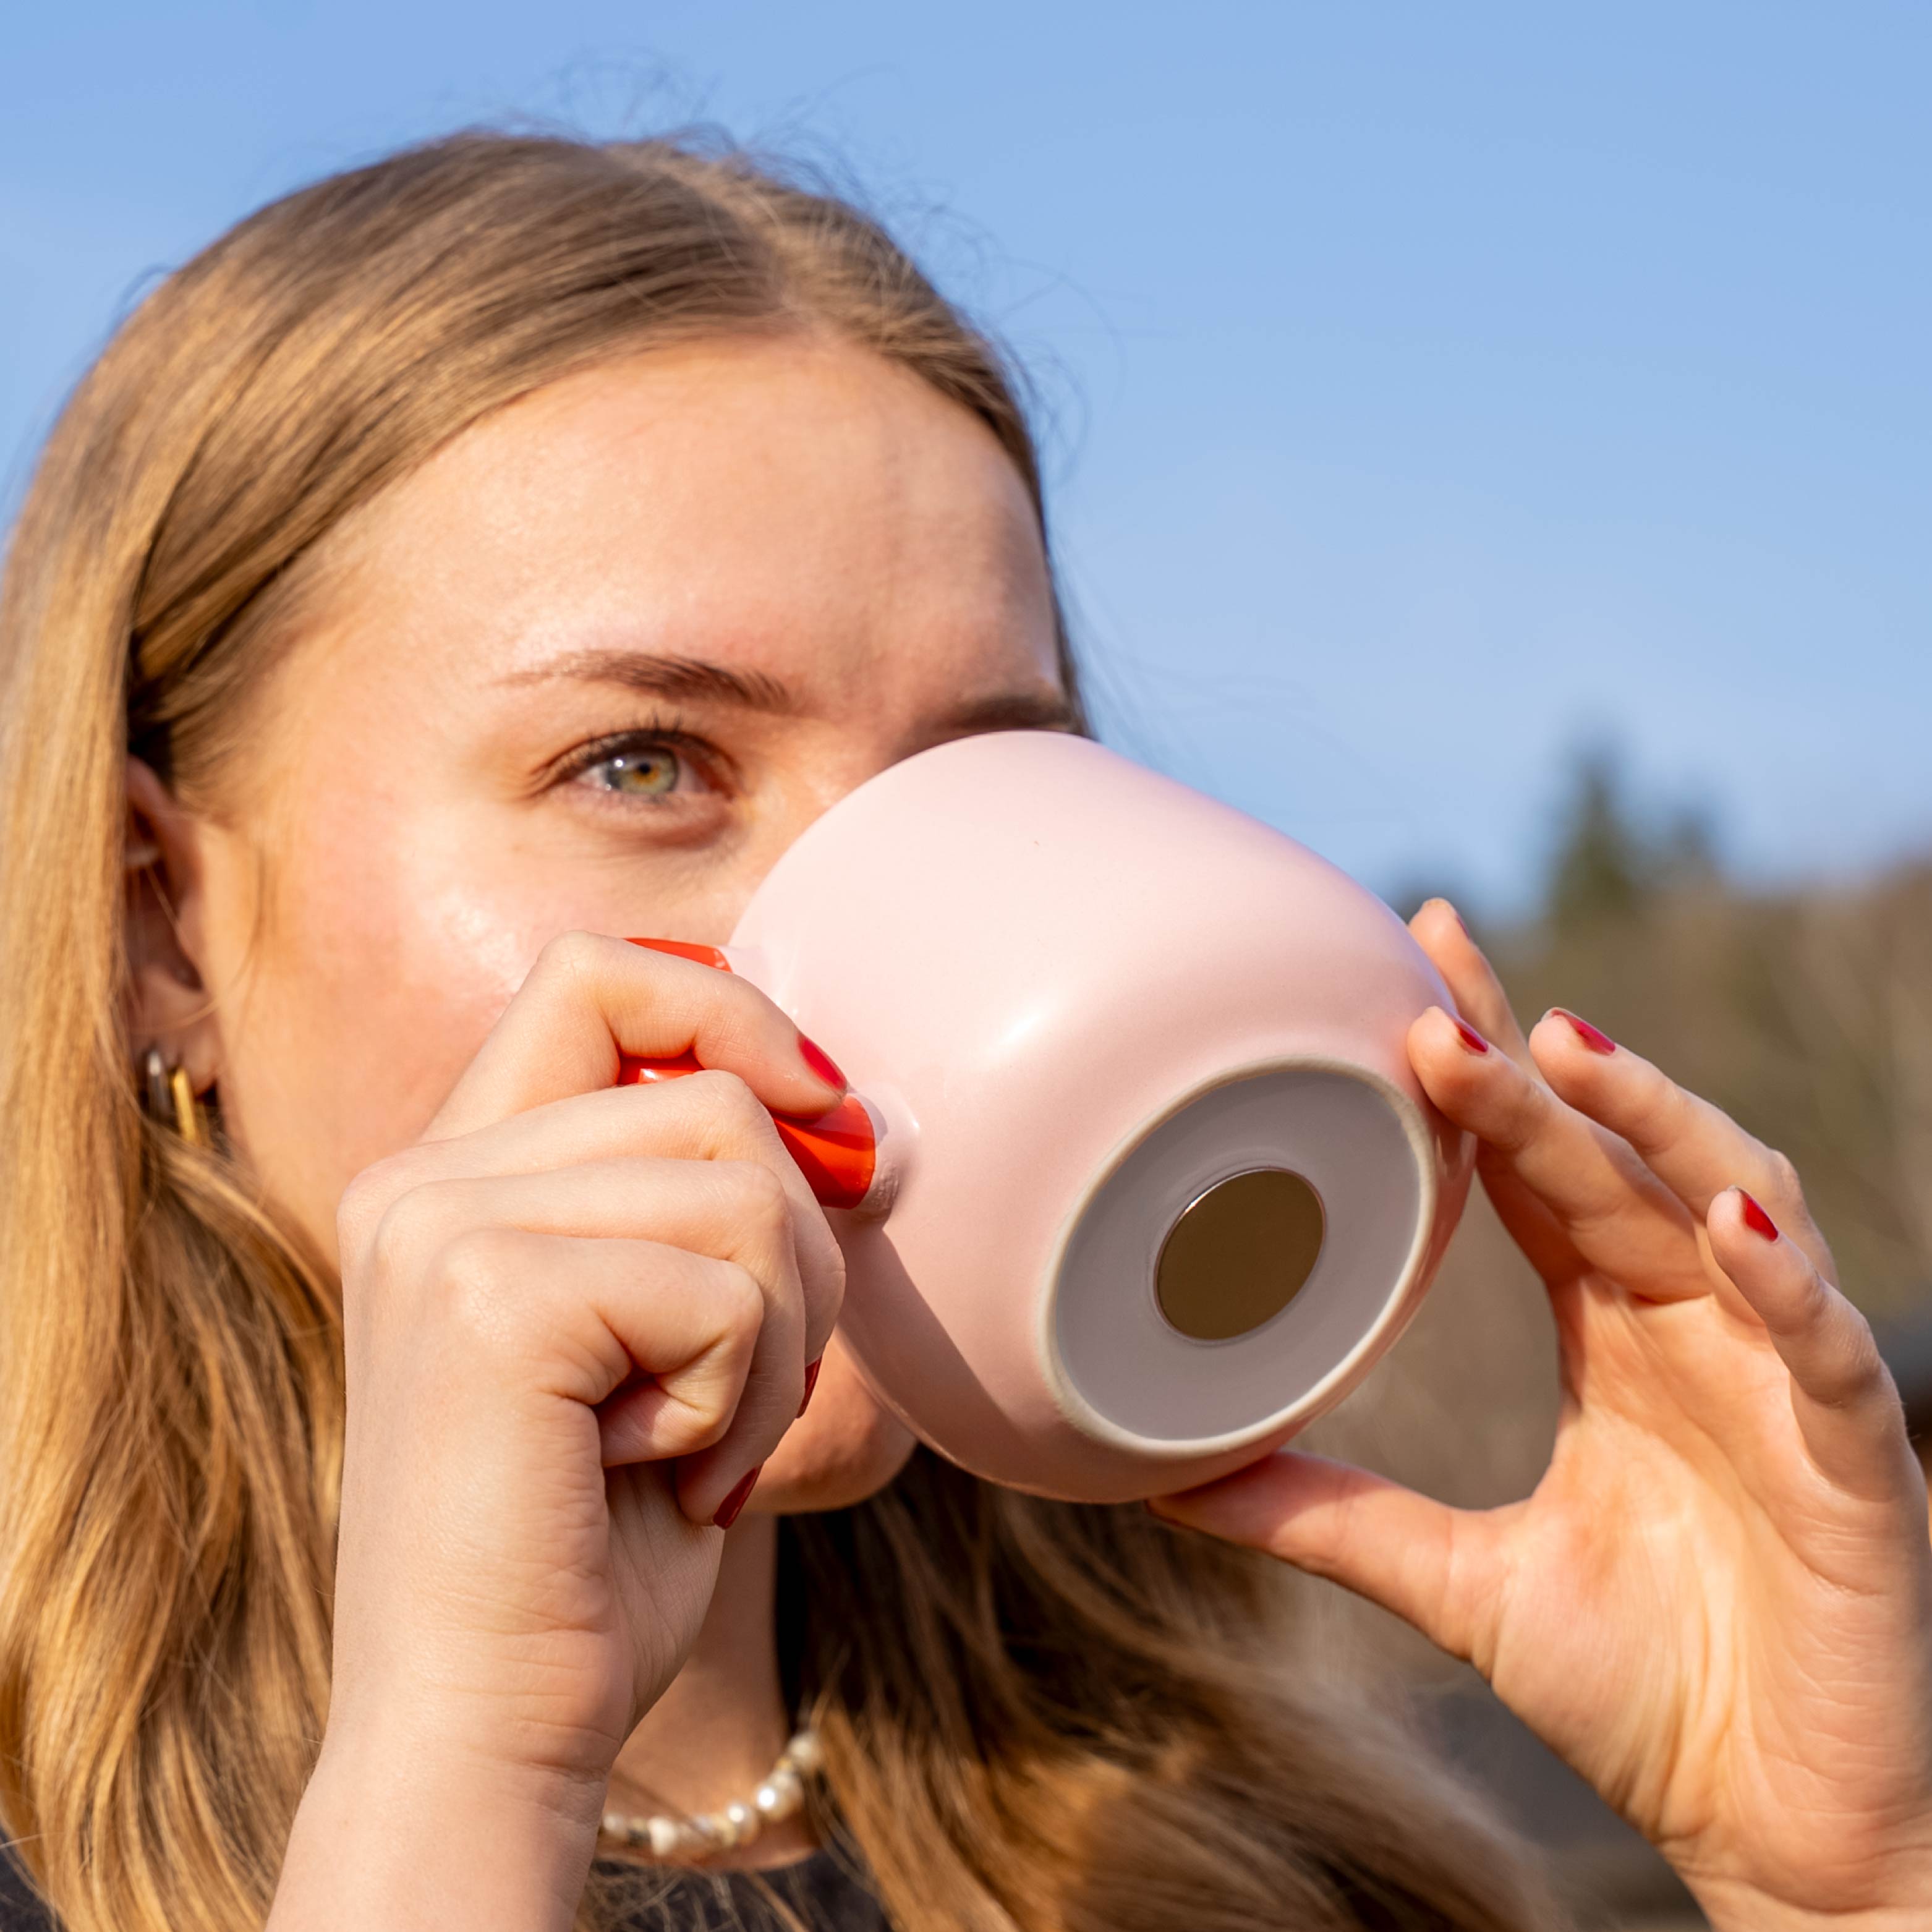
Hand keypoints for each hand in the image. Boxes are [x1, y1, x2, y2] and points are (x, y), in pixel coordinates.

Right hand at [275, 934, 842, 1927]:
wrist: (493, 1723)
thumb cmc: (598, 1540)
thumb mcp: (662, 1337)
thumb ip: (712, 1204)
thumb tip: (862, 1123)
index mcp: (454, 1171)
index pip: (599, 979)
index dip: (729, 1015)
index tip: (822, 1114)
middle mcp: (424, 1177)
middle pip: (710, 1091)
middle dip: (794, 1246)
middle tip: (745, 1385)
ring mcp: (441, 1228)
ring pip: (741, 1181)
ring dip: (778, 1338)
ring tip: (701, 1444)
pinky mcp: (489, 1296)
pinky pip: (725, 1284)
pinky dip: (746, 1398)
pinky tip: (669, 1476)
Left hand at [1152, 901, 1931, 1930]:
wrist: (1780, 1841)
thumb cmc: (1646, 1695)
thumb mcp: (1457, 1586)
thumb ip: (1328, 1517)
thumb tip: (1167, 1475)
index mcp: (1616, 1335)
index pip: (1548, 1165)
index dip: (1492, 1066)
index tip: (1416, 961)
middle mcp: (1700, 1330)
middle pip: (1620, 1161)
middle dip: (1543, 1070)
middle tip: (1439, 984)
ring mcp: (1787, 1386)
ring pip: (1736, 1206)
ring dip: (1656, 1123)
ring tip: (1565, 1050)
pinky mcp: (1865, 1467)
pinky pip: (1831, 1353)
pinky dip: (1786, 1286)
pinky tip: (1723, 1232)